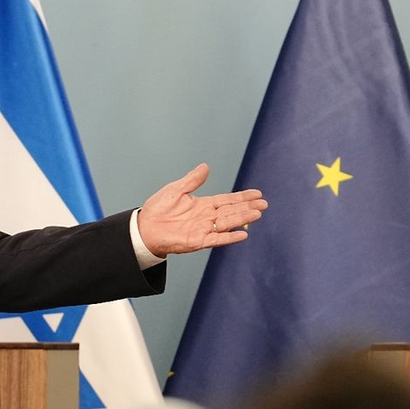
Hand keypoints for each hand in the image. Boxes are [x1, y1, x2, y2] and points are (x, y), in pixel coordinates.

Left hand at [137, 164, 267, 256]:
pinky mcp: (198, 241)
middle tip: (264, 204)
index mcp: (203, 205)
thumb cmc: (158, 209)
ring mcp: (204, 229)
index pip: (227, 200)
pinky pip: (217, 239)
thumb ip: (192, 180)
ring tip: (258, 213)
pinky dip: (230, 237)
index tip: (257, 194)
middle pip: (232, 211)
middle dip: (248, 207)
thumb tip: (206, 167)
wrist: (145, 228)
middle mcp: (207, 217)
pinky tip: (243, 234)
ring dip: (243, 218)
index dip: (242, 197)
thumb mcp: (176, 190)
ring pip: (228, 223)